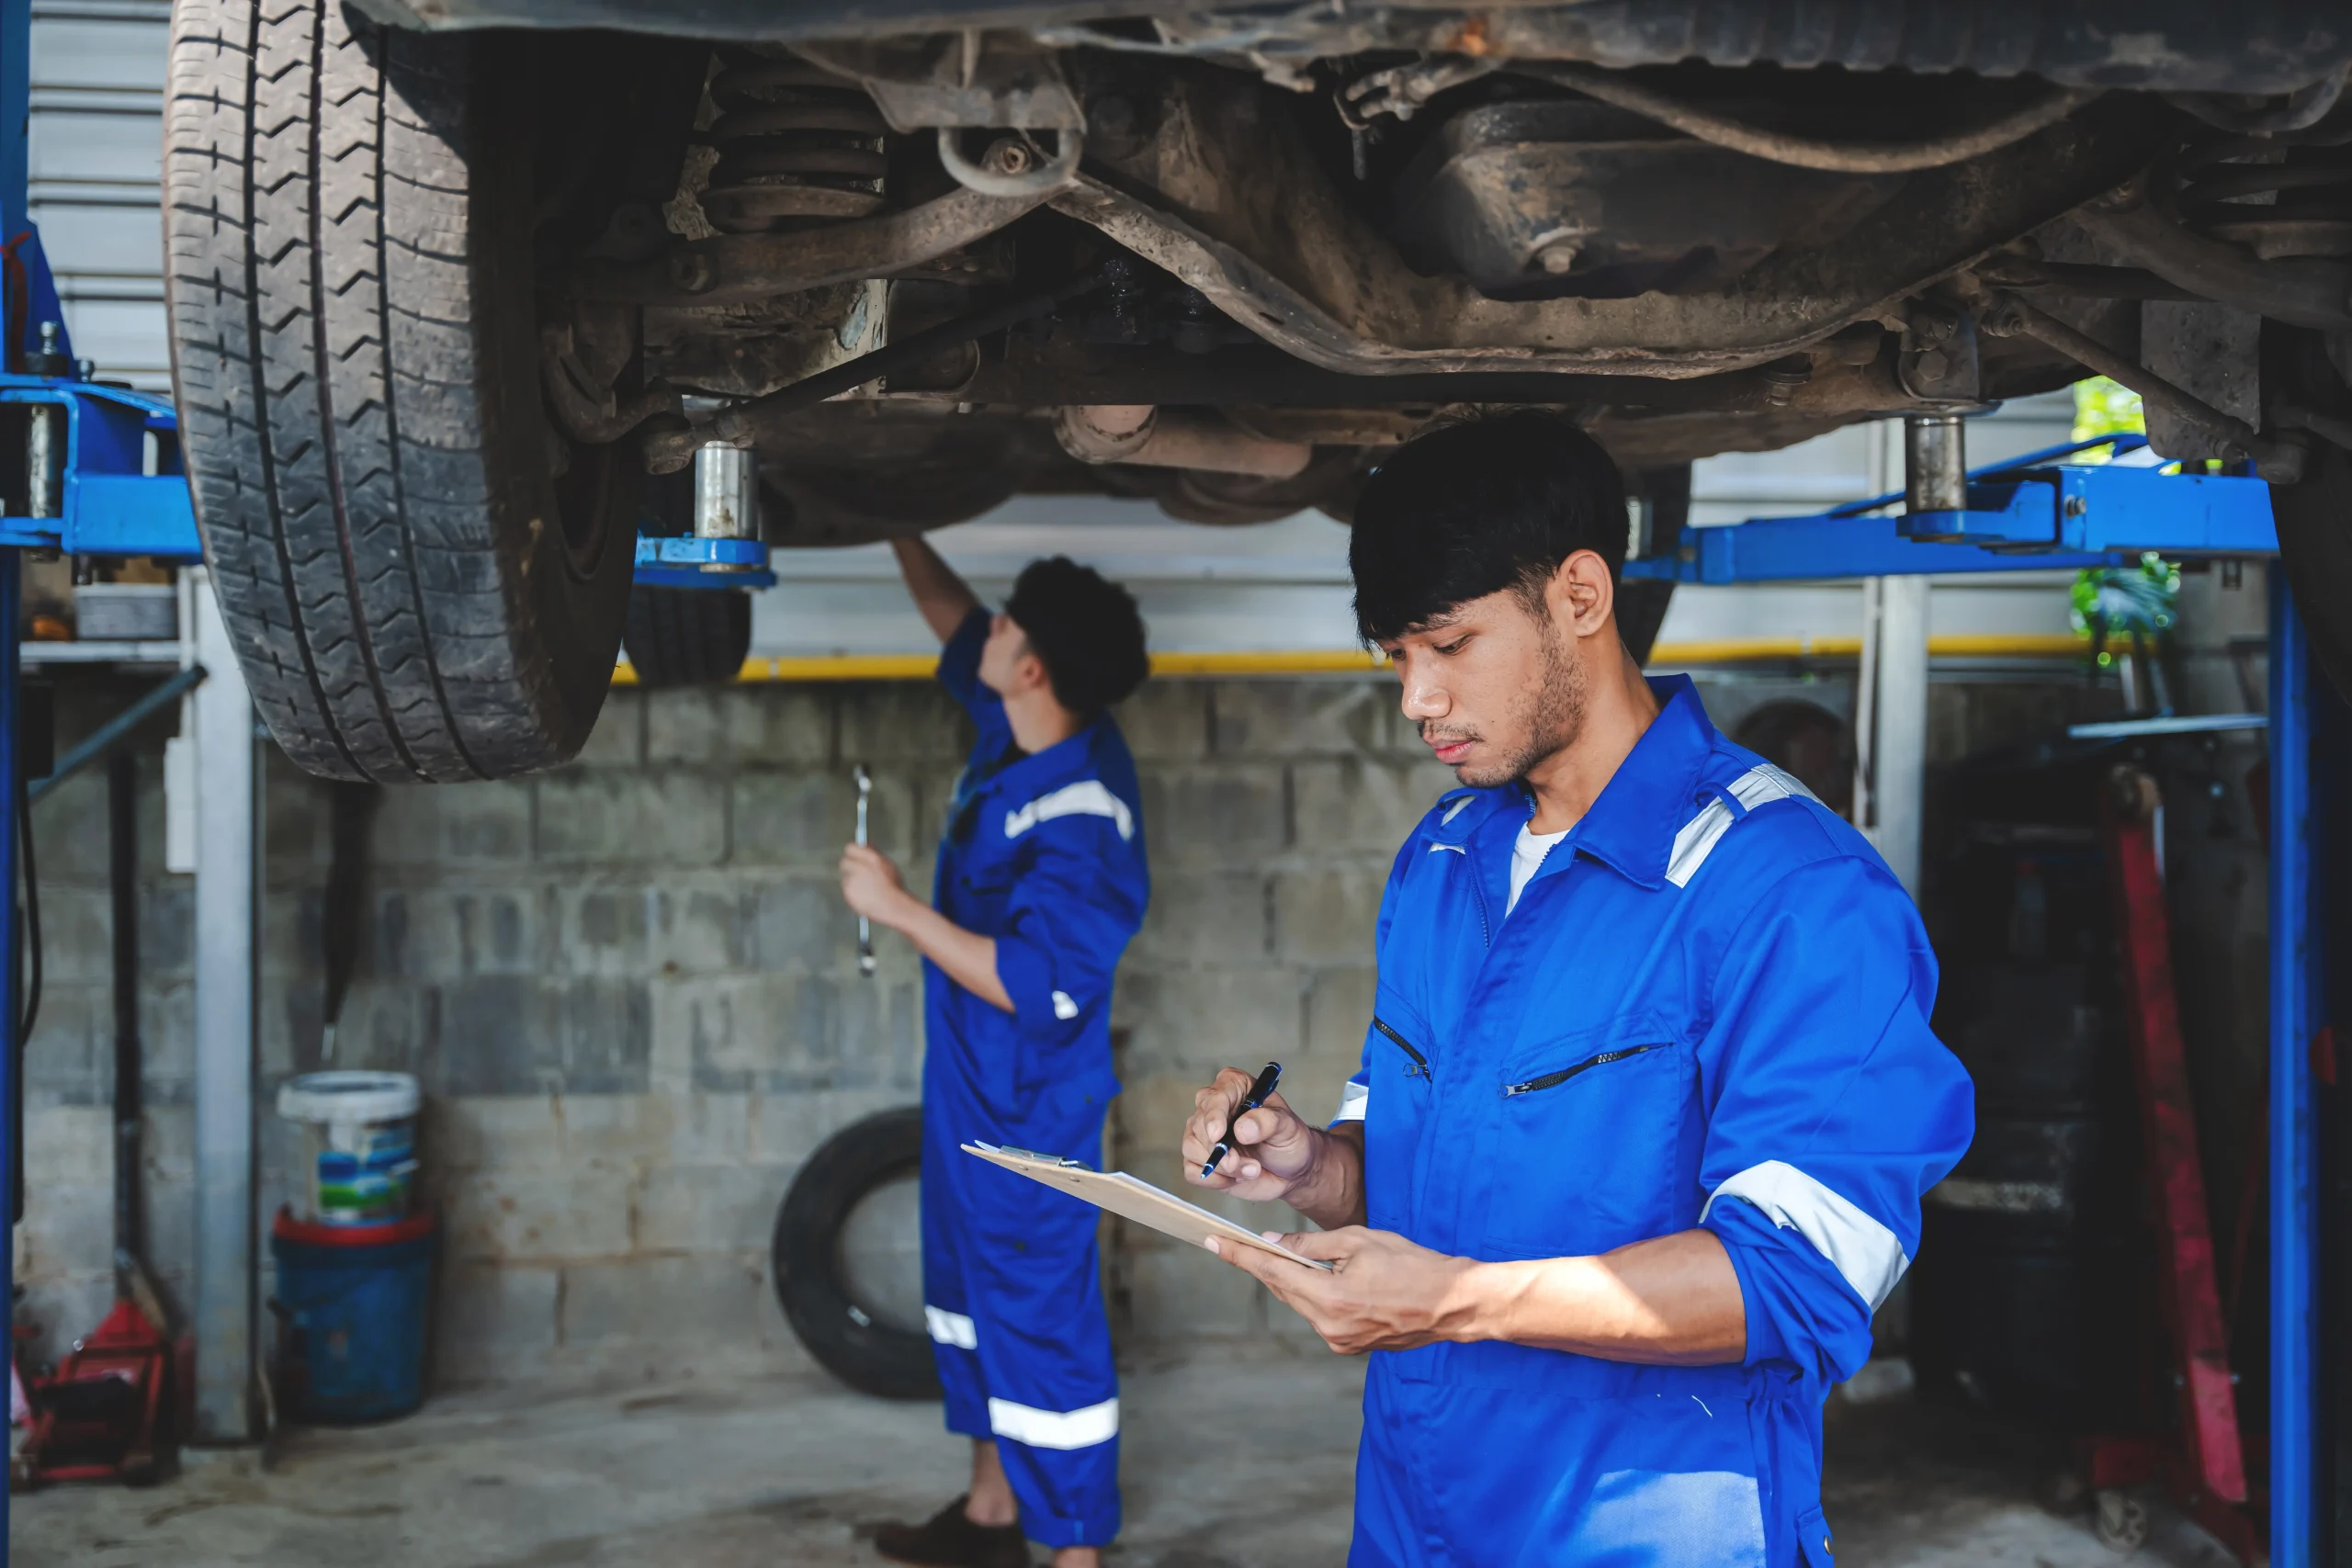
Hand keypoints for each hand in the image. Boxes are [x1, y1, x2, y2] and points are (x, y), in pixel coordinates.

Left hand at [839, 843, 911, 924]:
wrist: (894, 907)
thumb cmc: (894, 887)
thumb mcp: (887, 866)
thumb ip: (874, 855)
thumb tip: (864, 845)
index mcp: (873, 859)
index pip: (851, 848)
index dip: (852, 852)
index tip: (853, 855)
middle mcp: (861, 867)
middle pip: (844, 862)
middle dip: (849, 866)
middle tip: (855, 872)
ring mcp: (853, 880)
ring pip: (846, 877)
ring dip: (852, 881)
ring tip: (867, 890)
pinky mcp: (848, 892)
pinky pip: (847, 889)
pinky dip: (853, 892)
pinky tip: (865, 897)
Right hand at [1181, 1069, 1322, 1202]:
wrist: (1291, 1170)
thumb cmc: (1289, 1140)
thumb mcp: (1288, 1127)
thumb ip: (1268, 1122)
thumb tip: (1241, 1129)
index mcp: (1234, 1087)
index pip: (1215, 1096)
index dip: (1214, 1115)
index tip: (1218, 1134)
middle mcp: (1214, 1107)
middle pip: (1199, 1125)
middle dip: (1221, 1151)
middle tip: (1250, 1166)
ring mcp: (1204, 1133)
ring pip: (1192, 1148)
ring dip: (1223, 1168)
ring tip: (1252, 1171)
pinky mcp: (1200, 1158)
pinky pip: (1191, 1170)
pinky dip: (1213, 1179)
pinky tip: (1235, 1178)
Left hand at [1206, 1227, 1480, 1354]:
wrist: (1453, 1303)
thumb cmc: (1412, 1264)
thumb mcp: (1359, 1240)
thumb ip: (1312, 1243)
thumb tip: (1277, 1242)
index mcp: (1330, 1298)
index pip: (1273, 1273)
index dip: (1240, 1256)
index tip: (1213, 1242)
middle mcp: (1329, 1327)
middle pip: (1284, 1290)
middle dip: (1267, 1265)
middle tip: (1243, 1242)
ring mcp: (1340, 1341)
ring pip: (1301, 1303)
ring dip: (1296, 1280)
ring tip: (1299, 1256)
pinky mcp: (1350, 1346)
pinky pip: (1320, 1316)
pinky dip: (1316, 1295)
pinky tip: (1327, 1280)